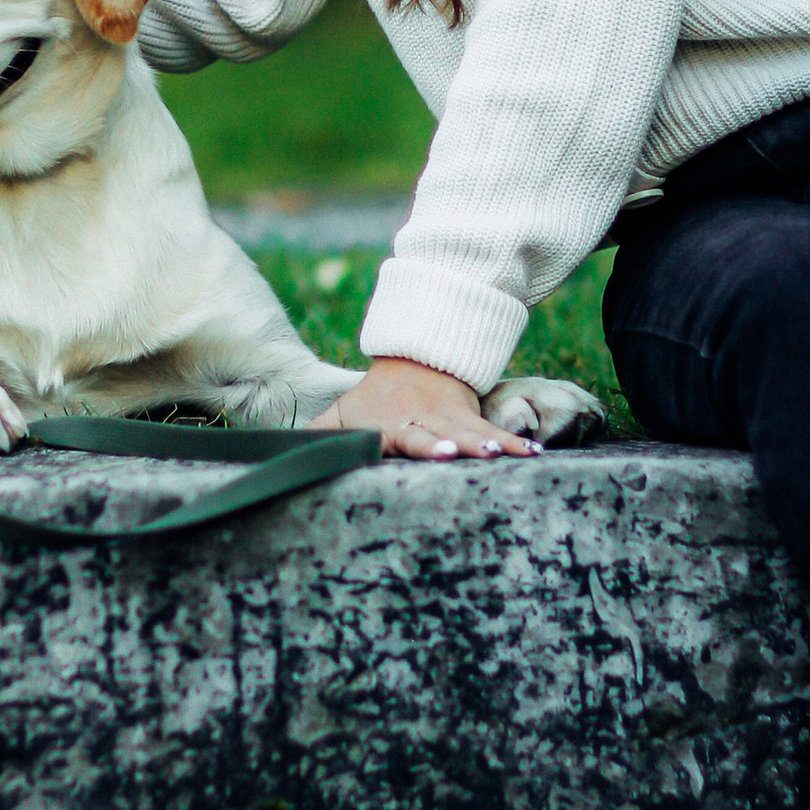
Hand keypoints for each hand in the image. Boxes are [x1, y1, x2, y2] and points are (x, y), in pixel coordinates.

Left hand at [310, 357, 538, 460]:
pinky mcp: (470, 417)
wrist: (416, 355)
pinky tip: (533, 454)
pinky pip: (493, 431)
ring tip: (501, 454)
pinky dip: (513, 442)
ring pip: (468, 430)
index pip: (400, 435)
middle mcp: (421, 421)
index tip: (431, 451)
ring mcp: (448, 418)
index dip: (414, 443)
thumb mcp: (344, 413)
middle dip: (448, 442)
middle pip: (436, 433)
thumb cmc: (374, 398)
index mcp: (389, 423)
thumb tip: (275, 454)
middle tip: (460, 452)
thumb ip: (318, 436)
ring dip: (485, 443)